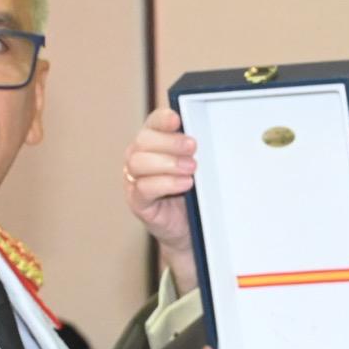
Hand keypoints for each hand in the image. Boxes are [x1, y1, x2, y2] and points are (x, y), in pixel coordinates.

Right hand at [124, 107, 198, 296]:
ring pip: (138, 163)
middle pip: (143, 140)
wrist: (189, 229)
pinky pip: (143, 188)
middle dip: (170, 142)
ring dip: (168, 163)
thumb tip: (213, 131)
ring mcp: (134, 180)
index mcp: (153, 142)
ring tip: (191, 169)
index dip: (163, 119)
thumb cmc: (193, 193)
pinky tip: (184, 184)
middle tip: (193, 147)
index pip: (152, 122)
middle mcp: (139, 158)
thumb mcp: (199, 167)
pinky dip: (165, 183)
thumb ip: (197, 150)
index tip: (177, 119)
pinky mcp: (137, 202)